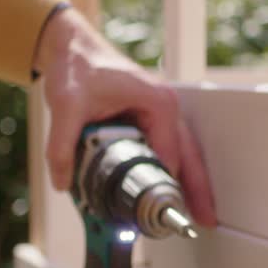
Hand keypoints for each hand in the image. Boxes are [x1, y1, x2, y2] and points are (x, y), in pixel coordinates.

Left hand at [32, 6, 216, 226]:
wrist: (71, 47)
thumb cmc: (77, 66)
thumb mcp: (66, 105)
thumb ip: (61, 145)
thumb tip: (62, 181)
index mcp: (157, 103)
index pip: (169, 154)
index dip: (166, 186)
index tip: (164, 212)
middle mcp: (166, 108)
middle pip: (189, 156)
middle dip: (197, 190)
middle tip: (206, 220)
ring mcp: (161, 113)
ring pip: (184, 154)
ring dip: (191, 183)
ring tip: (200, 214)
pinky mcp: (151, 118)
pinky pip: (170, 149)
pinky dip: (175, 172)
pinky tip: (175, 192)